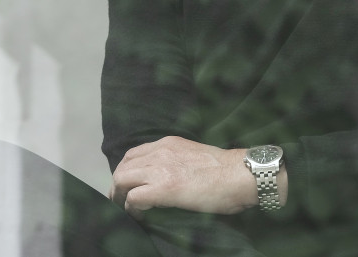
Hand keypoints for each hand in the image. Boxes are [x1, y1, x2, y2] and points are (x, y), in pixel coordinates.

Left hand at [108, 136, 257, 218]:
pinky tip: (139, 214)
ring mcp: (161, 169)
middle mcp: (160, 152)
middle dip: (117, 185)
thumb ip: (176, 160)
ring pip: (122, 180)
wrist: (240, 174)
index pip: (133, 154)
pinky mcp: (164, 188)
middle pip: (123, 166)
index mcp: (168, 143)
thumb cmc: (225, 170)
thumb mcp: (193, 155)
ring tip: (125, 208)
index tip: (126, 185)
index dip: (125, 171)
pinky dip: (131, 207)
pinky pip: (134, 197)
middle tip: (118, 200)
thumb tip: (167, 178)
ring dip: (120, 196)